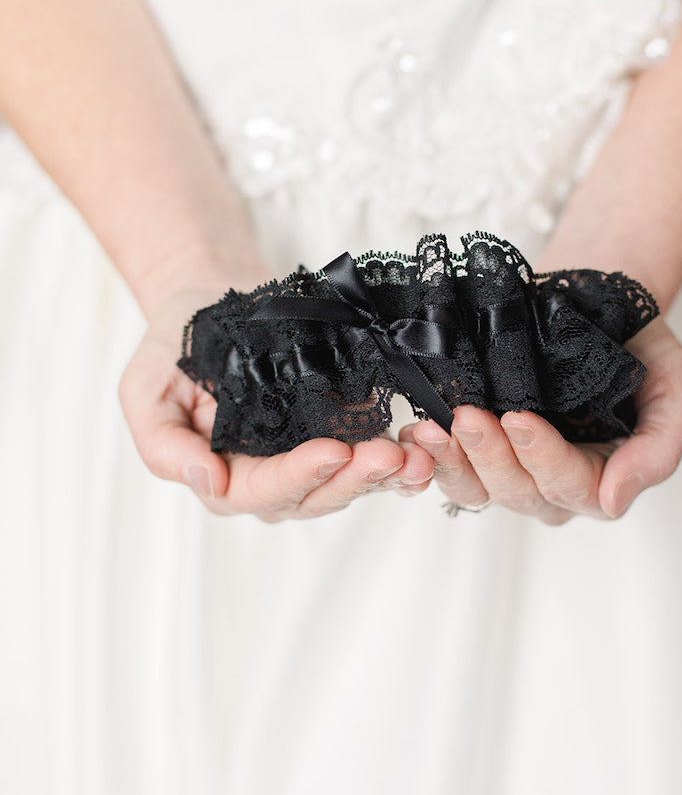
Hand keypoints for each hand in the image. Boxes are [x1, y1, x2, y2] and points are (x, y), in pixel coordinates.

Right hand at [119, 280, 434, 520]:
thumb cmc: (174, 348)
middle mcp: (270, 478)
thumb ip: (166, 447)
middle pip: (316, 495)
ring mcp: (308, 456)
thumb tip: (209, 482)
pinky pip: (371, 455)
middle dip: (354, 479)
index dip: (299, 477)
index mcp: (223, 476)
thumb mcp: (145, 393)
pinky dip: (400, 457)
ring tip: (416, 455)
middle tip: (390, 456)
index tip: (333, 452)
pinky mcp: (340, 431)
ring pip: (350, 482)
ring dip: (385, 474)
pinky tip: (424, 445)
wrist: (210, 299)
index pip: (262, 492)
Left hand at [400, 317, 681, 524]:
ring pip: (479, 490)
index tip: (519, 417)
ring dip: (455, 462)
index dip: (543, 459)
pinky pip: (453, 469)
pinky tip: (418, 433)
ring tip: (432, 428)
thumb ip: (658, 450)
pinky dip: (434, 456)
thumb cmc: (640, 347)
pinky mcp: (482, 448)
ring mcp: (515, 468)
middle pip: (519, 493)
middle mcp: (556, 484)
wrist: (597, 302)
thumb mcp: (677, 389)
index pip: (571, 487)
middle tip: (467, 416)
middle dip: (491, 457)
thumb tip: (614, 502)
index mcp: (606, 478)